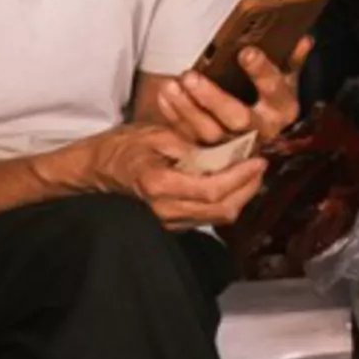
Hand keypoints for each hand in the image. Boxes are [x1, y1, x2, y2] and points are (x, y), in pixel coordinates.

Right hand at [70, 115, 263, 225]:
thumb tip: (226, 151)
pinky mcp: (173, 223)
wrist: (98, 170)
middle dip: (248, 189)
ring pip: (217, 217)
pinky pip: (207, 217)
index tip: (257, 160)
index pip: (212, 189)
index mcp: (160, 185)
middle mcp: (165, 210)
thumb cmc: (123, 147)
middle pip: (222, 210)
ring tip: (251, 173)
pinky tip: (232, 183)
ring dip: (240, 196)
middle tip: (260, 166)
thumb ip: (192, 145)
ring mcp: (169, 221)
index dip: (240, 177)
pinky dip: (225, 200)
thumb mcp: (158, 134)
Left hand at [135, 55, 296, 152]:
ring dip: (188, 109)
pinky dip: (176, 116)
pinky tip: (166, 95)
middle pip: (238, 118)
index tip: (246, 51)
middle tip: (191, 76)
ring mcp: (236, 145)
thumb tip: (304, 40)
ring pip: (210, 132)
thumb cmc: (269, 93)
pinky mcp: (214, 153)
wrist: (257, 126)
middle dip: (213, 97)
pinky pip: (192, 138)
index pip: (275, 90)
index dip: (261, 72)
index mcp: (283, 108)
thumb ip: (293, 58)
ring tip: (173, 84)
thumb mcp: (285, 75)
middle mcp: (262, 131)